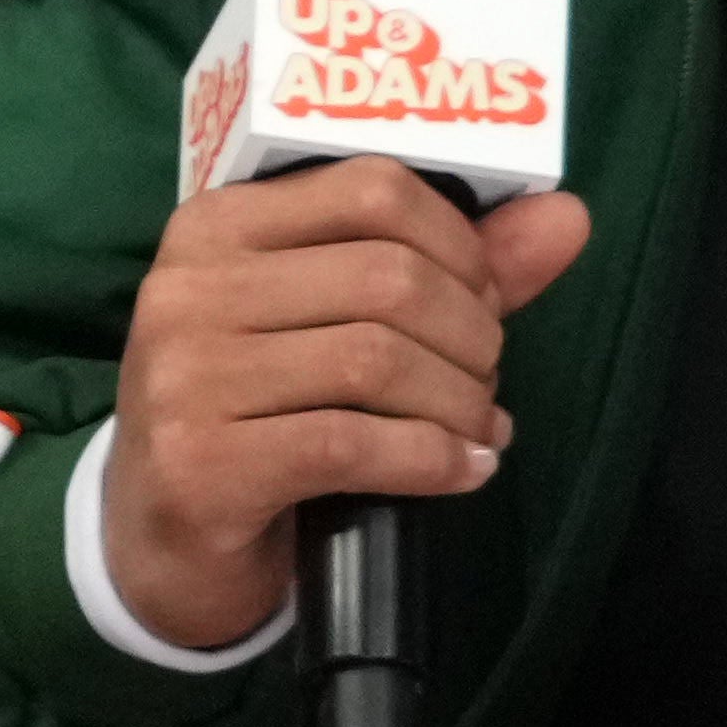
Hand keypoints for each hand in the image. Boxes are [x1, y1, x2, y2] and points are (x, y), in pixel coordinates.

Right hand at [97, 164, 589, 654]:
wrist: (160, 537)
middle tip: (483, 382)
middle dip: (472, 336)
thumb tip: (566, 216)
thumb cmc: (259, 411)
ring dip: (460, 404)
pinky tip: (464, 471)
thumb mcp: (336, 324)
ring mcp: (186, 376)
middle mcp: (188, 287)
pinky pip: (355, 445)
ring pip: (378, 361)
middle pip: (389, 278)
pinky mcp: (202, 463)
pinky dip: (435, 460)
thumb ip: (449, 266)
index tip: (483, 301)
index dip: (460, 245)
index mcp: (218, 226)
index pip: (372, 189)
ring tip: (478, 428)